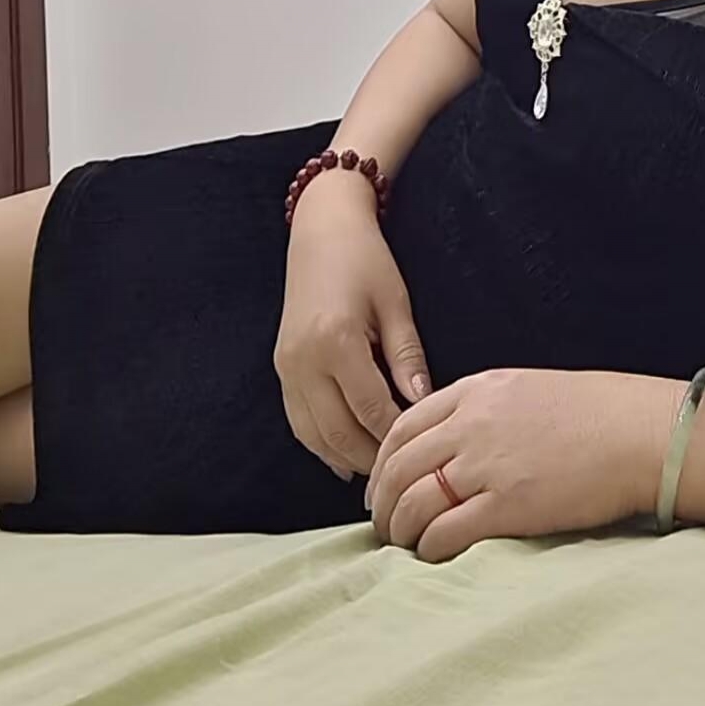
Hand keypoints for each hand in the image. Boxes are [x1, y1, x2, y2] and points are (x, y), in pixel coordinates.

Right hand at [274, 173, 432, 481]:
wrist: (321, 231)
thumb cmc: (366, 260)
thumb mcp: (396, 302)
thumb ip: (407, 355)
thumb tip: (423, 402)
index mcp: (335, 341)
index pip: (371, 408)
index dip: (397, 434)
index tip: (423, 451)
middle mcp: (303, 360)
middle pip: (339, 431)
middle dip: (372, 458)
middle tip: (403, 474)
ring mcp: (286, 367)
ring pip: (314, 435)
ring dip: (346, 458)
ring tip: (379, 474)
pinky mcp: (281, 368)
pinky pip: (299, 421)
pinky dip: (322, 444)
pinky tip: (346, 456)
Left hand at [365, 367, 683, 563]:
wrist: (640, 432)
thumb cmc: (596, 412)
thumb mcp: (528, 390)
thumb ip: (484, 410)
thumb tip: (453, 443)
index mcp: (477, 391)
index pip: (403, 426)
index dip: (382, 463)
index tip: (381, 487)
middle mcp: (473, 424)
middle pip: (399, 467)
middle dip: (383, 502)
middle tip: (384, 526)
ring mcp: (488, 465)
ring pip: (414, 502)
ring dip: (400, 531)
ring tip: (405, 547)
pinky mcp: (507, 506)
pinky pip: (445, 533)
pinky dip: (429, 549)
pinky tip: (433, 556)